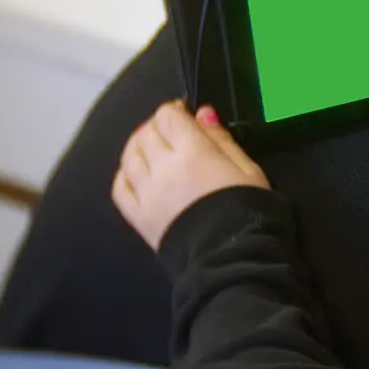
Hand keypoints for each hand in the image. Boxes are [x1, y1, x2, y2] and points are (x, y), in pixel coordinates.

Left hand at [113, 101, 269, 250]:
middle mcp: (163, 168)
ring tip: (153, 149)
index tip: (185, 115)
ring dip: (138, 145)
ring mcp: (146, 193)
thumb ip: (222, 139)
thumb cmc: (248, 209)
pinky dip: (125, 174)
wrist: (234, 258)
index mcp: (193, 152)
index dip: (175, 110)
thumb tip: (202, 114)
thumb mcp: (247, 168)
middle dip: (157, 126)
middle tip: (171, 132)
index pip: (168, 116)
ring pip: (129, 156)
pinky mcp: (138, 217)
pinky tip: (136, 173)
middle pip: (146, 133)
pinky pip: (120, 188)